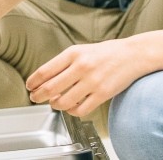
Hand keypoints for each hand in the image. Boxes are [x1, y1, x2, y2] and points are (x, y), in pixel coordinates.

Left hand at [24, 38, 145, 116]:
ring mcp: (92, 81)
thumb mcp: (80, 50)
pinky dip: (72, 111)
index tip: (30, 87)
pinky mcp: (103, 94)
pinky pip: (81, 109)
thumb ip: (63, 63)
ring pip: (64, 102)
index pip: (44, 71)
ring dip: (55, 105)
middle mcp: (81, 67)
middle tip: (35, 98)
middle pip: (50, 88)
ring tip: (54, 103)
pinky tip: (71, 108)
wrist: (132, 54)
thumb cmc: (104, 53)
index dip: (33, 82)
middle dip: (38, 96)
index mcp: (73, 53)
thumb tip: (44, 79)